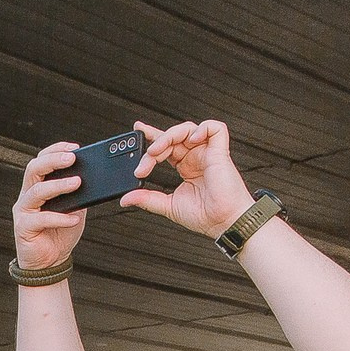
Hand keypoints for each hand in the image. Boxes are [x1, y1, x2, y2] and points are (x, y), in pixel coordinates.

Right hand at [13, 143, 86, 269]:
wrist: (50, 262)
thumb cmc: (60, 233)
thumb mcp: (76, 208)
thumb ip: (80, 194)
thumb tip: (95, 178)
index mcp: (38, 186)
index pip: (41, 160)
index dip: (55, 150)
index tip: (75, 147)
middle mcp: (27, 196)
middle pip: (34, 169)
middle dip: (53, 160)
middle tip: (72, 158)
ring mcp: (23, 211)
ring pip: (36, 191)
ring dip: (58, 185)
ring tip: (77, 183)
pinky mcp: (23, 228)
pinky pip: (41, 219)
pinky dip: (60, 217)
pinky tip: (74, 218)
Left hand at [123, 119, 256, 240]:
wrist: (223, 223)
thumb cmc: (204, 216)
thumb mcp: (167, 206)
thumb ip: (147, 199)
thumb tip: (126, 198)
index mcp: (185, 166)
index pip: (167, 145)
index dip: (152, 134)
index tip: (138, 129)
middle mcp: (195, 157)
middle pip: (172, 137)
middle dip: (154, 145)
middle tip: (143, 164)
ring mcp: (207, 153)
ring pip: (188, 129)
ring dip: (169, 136)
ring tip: (157, 151)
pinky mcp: (220, 152)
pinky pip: (215, 128)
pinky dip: (202, 128)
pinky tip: (190, 140)